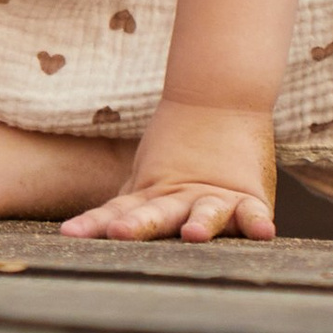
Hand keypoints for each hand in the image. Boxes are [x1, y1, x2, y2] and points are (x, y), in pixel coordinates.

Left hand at [58, 99, 277, 243]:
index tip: (70, 234)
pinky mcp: (248, 197)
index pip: (120, 212)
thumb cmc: (179, 145)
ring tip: (194, 234)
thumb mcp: (148, 179)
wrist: (221, 98)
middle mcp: (182, 201)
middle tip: (119, 231)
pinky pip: (253, 212)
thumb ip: (129, 205)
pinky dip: (258, 221)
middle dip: (139, 224)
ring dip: (199, 223)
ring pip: (205, 213)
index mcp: (154, 198)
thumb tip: (92, 227)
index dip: (95, 222)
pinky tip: (263, 233)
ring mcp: (215, 199)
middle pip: (157, 213)